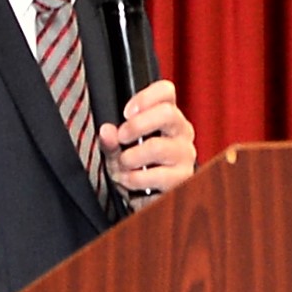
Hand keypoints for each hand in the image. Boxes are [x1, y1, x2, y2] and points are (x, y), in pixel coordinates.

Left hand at [104, 81, 196, 201]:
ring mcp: (185, 155)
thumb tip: (106, 131)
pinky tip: (131, 182)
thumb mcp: (120, 150)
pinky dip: (135, 180)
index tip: (126, 112)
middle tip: (121, 138)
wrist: (151, 199)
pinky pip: (155, 175)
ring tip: (122, 167)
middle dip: (137, 125)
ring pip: (157, 147)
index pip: (166, 91)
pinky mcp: (183, 179)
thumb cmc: (138, 167)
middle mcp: (182, 133)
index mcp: (168, 117)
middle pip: (167, 113)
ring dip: (130, 159)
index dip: (145, 98)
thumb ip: (111, 140)